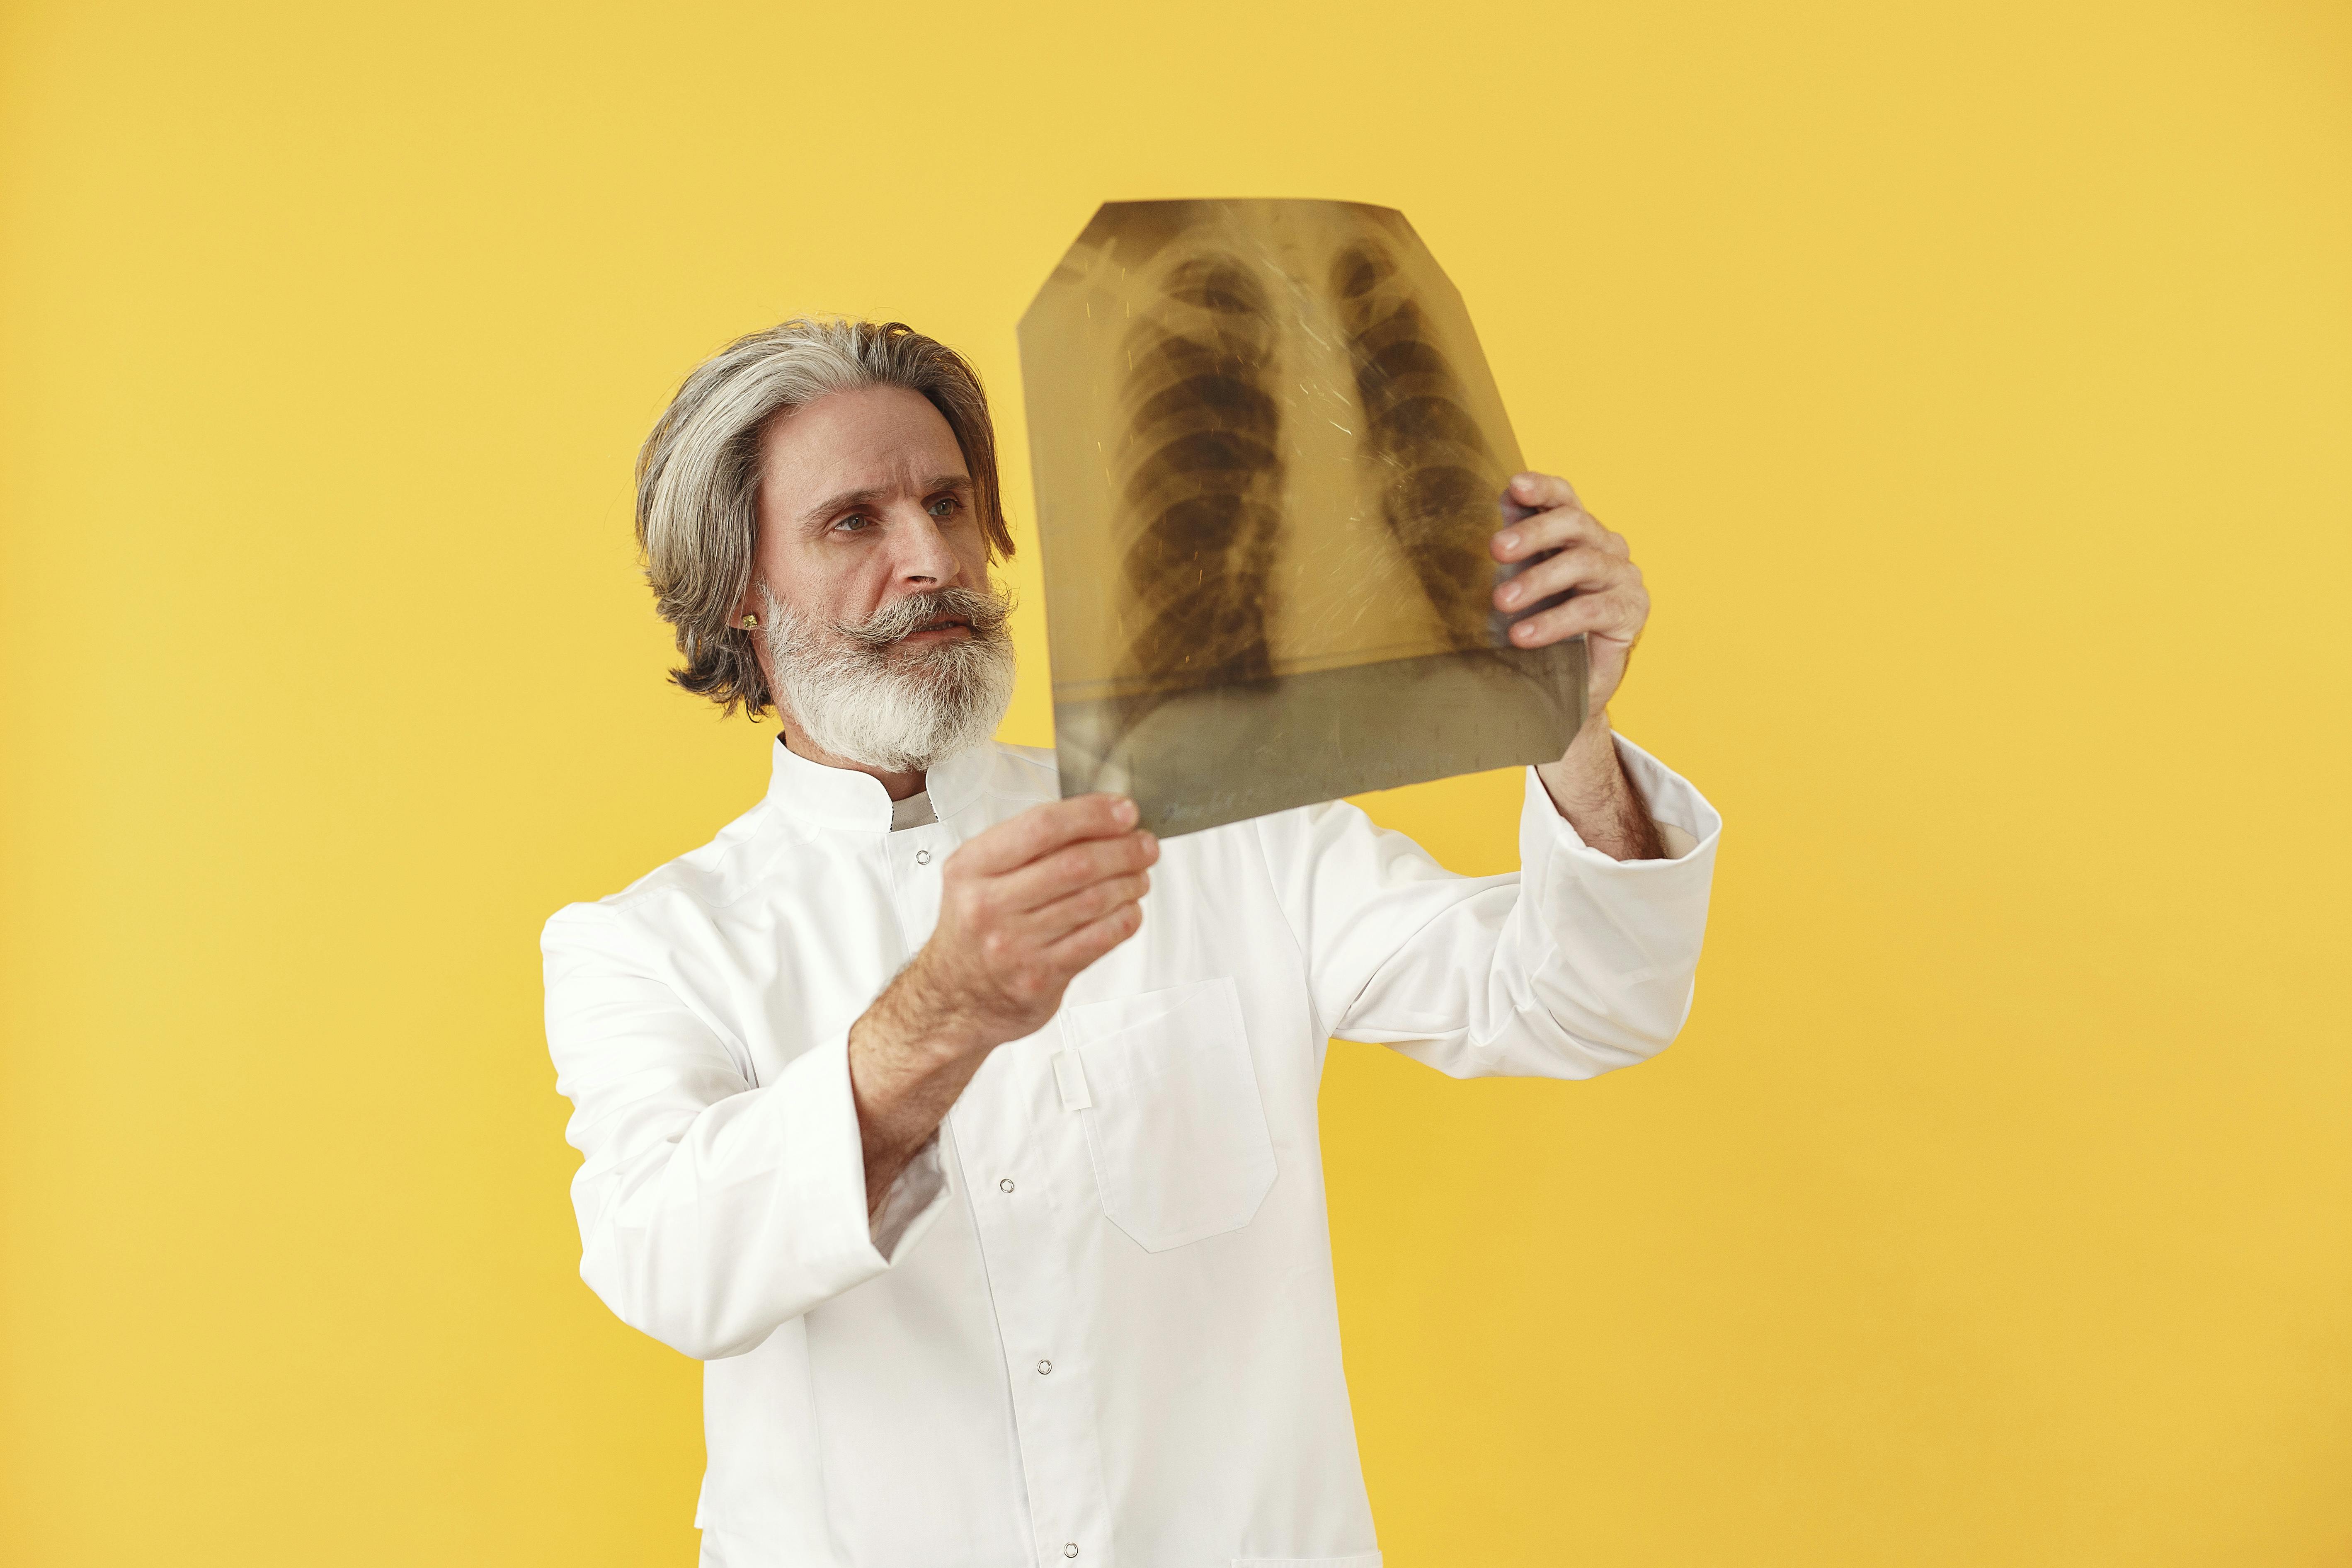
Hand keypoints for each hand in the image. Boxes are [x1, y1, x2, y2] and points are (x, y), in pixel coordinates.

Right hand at [896, 793, 1157, 1054]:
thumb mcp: (979, 875)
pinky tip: (1130, 909)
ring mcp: (1013, 944)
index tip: (1124, 812)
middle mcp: (988, 904)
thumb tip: (1100, 819)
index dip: (1092, 814)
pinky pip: (1098, 940)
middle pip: (1075, 864)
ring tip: (1139, 876)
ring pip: (1092, 901)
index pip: (1042, 826)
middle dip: (1123, 850)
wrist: (954, 997)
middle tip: (1144, 846)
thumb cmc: (975, 928)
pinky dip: (1124, 920)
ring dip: (1128, 883)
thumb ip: (1027, 846)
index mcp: (972, 867)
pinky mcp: (1039, 977)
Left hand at [1489, 471, 1649, 721]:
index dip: (1543, 488)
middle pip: (1574, 523)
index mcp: (1579, 533)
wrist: (1572, 680)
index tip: (1515, 487)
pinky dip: (1553, 622)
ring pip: (1583, 563)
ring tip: (1501, 601)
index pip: (1565, 499)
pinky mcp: (1631, 611)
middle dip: (1533, 532)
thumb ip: (1517, 547)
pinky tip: (1523, 636)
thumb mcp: (1524, 583)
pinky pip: (1590, 610)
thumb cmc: (1544, 623)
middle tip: (1496, 548)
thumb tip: (1500, 506)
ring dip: (1538, 580)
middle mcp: (1606, 547)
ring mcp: (1623, 577)